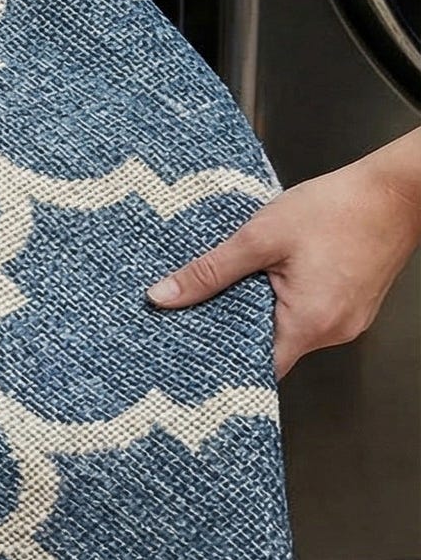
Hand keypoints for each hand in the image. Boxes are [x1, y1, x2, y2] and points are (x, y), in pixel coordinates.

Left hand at [148, 145, 420, 376]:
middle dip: (233, 331)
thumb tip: (162, 297)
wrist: (397, 191)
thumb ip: (210, 271)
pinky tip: (265, 278)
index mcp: (309, 324)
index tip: (187, 349)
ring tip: (227, 289)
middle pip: (271, 350)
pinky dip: (282, 302)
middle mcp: (333, 332)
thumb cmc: (337, 209)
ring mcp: (347, 320)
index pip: (257, 368)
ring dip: (258, 312)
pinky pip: (308, 315)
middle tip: (193, 313)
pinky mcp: (353, 304)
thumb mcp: (260, 236)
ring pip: (289, 330)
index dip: (220, 361)